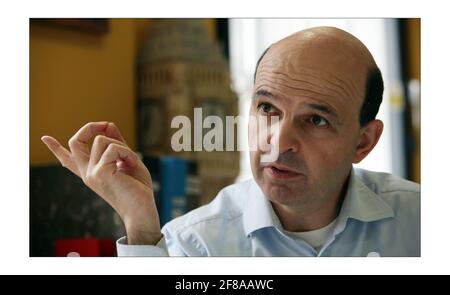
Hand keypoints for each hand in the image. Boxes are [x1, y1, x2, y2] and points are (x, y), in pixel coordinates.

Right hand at [41, 121, 161, 244]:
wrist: (142, 210)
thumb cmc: (138, 189)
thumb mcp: (127, 161)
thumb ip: (117, 144)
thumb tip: (109, 125)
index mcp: (92, 173)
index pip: (69, 160)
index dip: (56, 148)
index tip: (44, 138)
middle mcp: (87, 173)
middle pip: (75, 142)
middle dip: (90, 127)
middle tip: (106, 124)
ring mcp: (91, 173)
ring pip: (101, 140)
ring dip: (121, 145)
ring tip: (131, 160)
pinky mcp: (99, 172)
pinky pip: (113, 147)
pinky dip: (127, 152)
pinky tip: (133, 164)